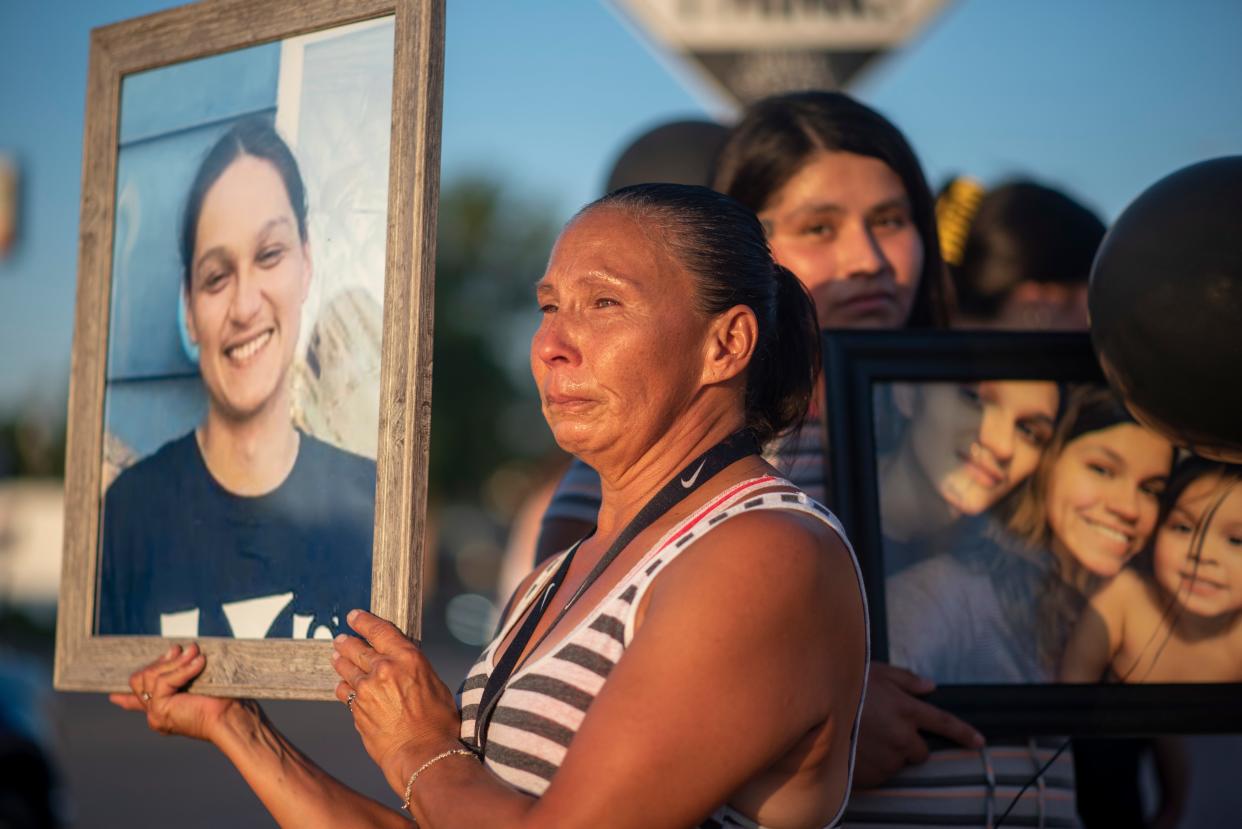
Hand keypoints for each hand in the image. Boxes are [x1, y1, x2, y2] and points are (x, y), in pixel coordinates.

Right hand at [109, 643, 247, 743]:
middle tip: (188, 651)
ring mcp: (155, 714)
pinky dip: (183, 670)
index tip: (113, 696)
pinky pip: (163, 681)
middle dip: (163, 662)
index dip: (126, 699)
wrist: (233, 717)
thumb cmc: (225, 700)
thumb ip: (185, 673)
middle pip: (141, 678)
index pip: (136, 704)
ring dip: (177, 663)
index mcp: (165, 711)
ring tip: (197, 655)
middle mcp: (156, 715)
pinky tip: (200, 664)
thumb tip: (181, 652)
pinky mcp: (160, 710)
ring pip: (151, 676)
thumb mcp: (201, 681)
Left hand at [333, 610, 465, 793]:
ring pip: (346, 668)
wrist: (422, 754)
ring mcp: (367, 689)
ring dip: (340, 661)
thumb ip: (412, 668)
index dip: (364, 621)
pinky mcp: (357, 708)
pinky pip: (345, 692)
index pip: (380, 630)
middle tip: (341, 639)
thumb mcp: (433, 684)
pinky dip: (343, 686)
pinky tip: (343, 685)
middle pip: (357, 647)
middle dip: (347, 642)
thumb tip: (401, 663)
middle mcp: (384, 669)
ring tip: (336, 657)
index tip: (354, 616)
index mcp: (407, 658)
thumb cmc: (437, 723)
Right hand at [851, 662, 983, 789]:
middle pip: (920, 751)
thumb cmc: (844, 687)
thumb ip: (905, 679)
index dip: (963, 733)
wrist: (815, 710)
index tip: (979, 742)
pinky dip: (871, 766)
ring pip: (897, 762)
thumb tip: (930, 686)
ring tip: (862, 738)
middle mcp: (903, 736)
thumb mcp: (875, 672)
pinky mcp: (873, 775)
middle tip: (883, 732)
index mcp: (907, 709)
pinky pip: (879, 774)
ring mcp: (888, 758)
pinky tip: (855, 750)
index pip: (944, 723)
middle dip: (908, 745)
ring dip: (887, 754)